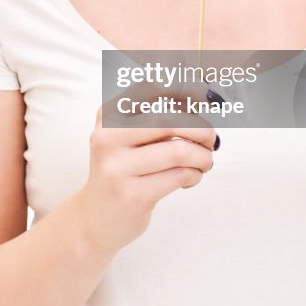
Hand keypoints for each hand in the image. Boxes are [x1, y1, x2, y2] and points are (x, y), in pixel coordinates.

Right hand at [76, 101, 216, 254]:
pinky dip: (195, 175)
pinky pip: (180, 175)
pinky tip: (190, 178)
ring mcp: (118, 167)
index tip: (203, 97)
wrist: (96, 218)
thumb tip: (202, 95)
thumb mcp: (129, 136)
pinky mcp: (133, 194)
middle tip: (210, 140)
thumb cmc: (124, 170)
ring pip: (180, 150)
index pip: (150, 88)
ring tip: (204, 163)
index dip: (184, 89)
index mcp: (108, 115)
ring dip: (203, 157)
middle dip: (202, 129)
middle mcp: (108, 137)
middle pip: (171, 120)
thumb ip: (160, 113)